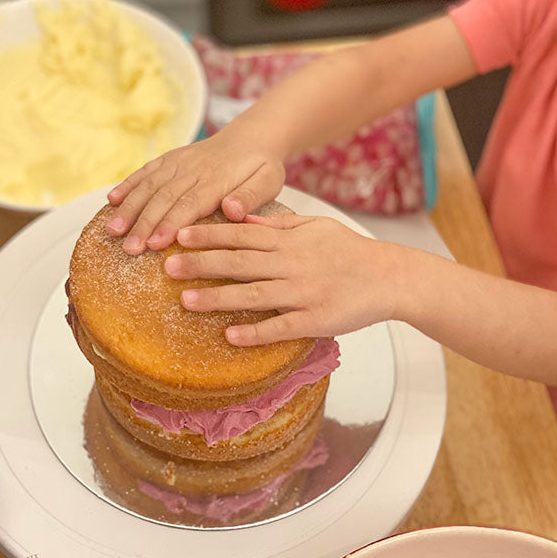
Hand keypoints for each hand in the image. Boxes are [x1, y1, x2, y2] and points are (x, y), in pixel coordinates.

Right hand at [105, 130, 284, 254]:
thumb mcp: (269, 180)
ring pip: (149, 185)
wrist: (251, 136)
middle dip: (143, 223)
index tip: (154, 244)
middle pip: (164, 198)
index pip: (190, 203)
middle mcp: (193, 169)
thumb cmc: (261, 166)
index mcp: (217, 179)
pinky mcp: (170, 159)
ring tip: (112, 230)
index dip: (170, 223)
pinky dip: (128, 185)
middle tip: (128, 248)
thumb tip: (232, 210)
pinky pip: (146, 171)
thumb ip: (251, 196)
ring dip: (129, 208)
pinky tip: (111, 200)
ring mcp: (178, 162)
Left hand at [165, 214, 403, 344]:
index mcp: (289, 242)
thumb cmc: (349, 250)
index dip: (208, 236)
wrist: (389, 276)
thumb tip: (246, 221)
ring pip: (253, 295)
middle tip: (168, 267)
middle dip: (202, 264)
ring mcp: (303, 293)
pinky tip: (230, 336)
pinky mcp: (316, 320)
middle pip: (239, 264)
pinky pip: (281, 327)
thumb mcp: (316, 226)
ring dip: (218, 298)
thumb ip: (280, 224)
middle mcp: (291, 265)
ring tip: (186, 301)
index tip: (179, 235)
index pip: (240, 237)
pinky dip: (256, 332)